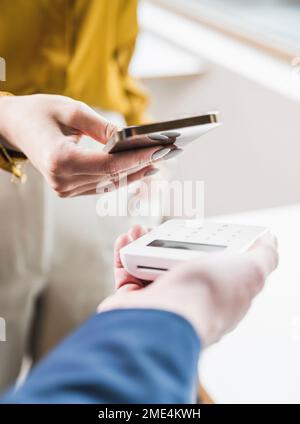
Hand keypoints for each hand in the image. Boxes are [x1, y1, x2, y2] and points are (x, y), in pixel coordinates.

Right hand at [0, 94, 170, 196]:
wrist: (17, 127)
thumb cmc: (40, 113)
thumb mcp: (71, 110)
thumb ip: (101, 126)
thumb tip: (128, 138)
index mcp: (59, 160)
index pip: (108, 165)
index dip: (136, 159)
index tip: (159, 150)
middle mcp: (62, 181)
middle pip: (112, 177)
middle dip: (141, 165)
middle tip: (166, 154)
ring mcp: (65, 189)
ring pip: (109, 184)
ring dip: (135, 173)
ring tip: (158, 161)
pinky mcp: (69, 189)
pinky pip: (101, 185)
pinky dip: (121, 177)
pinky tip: (138, 169)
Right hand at [99, 225, 278, 345]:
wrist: (166, 316)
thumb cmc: (209, 296)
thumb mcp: (251, 270)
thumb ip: (263, 256)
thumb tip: (270, 240)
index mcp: (217, 294)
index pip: (211, 266)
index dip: (203, 245)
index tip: (196, 229)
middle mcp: (188, 299)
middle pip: (177, 264)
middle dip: (168, 241)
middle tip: (163, 228)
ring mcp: (160, 301)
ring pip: (150, 267)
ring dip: (143, 243)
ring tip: (139, 228)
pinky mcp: (134, 302)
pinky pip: (127, 273)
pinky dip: (125, 253)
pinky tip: (126, 239)